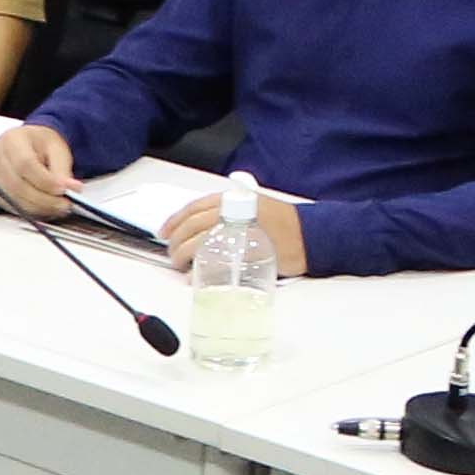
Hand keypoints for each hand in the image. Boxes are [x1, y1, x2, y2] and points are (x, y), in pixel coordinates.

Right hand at [0, 123, 81, 218]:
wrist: (29, 144)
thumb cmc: (41, 144)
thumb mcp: (57, 150)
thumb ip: (63, 171)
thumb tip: (70, 189)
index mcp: (12, 139)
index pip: (25, 164)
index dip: (45, 182)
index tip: (63, 190)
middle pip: (17, 185)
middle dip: (44, 200)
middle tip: (64, 204)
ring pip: (13, 200)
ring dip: (38, 208)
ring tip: (56, 206)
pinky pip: (8, 206)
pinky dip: (28, 210)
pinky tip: (42, 207)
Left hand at [161, 190, 310, 276]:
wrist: (310, 234)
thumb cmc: (284, 223)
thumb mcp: (254, 208)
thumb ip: (230, 214)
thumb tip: (205, 230)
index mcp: (233, 199)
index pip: (194, 207)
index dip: (174, 220)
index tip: (164, 231)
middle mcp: (233, 211)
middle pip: (192, 225)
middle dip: (175, 240)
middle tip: (171, 253)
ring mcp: (239, 231)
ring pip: (199, 241)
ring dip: (183, 254)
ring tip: (179, 264)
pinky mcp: (246, 252)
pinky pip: (216, 260)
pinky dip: (201, 268)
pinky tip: (193, 276)